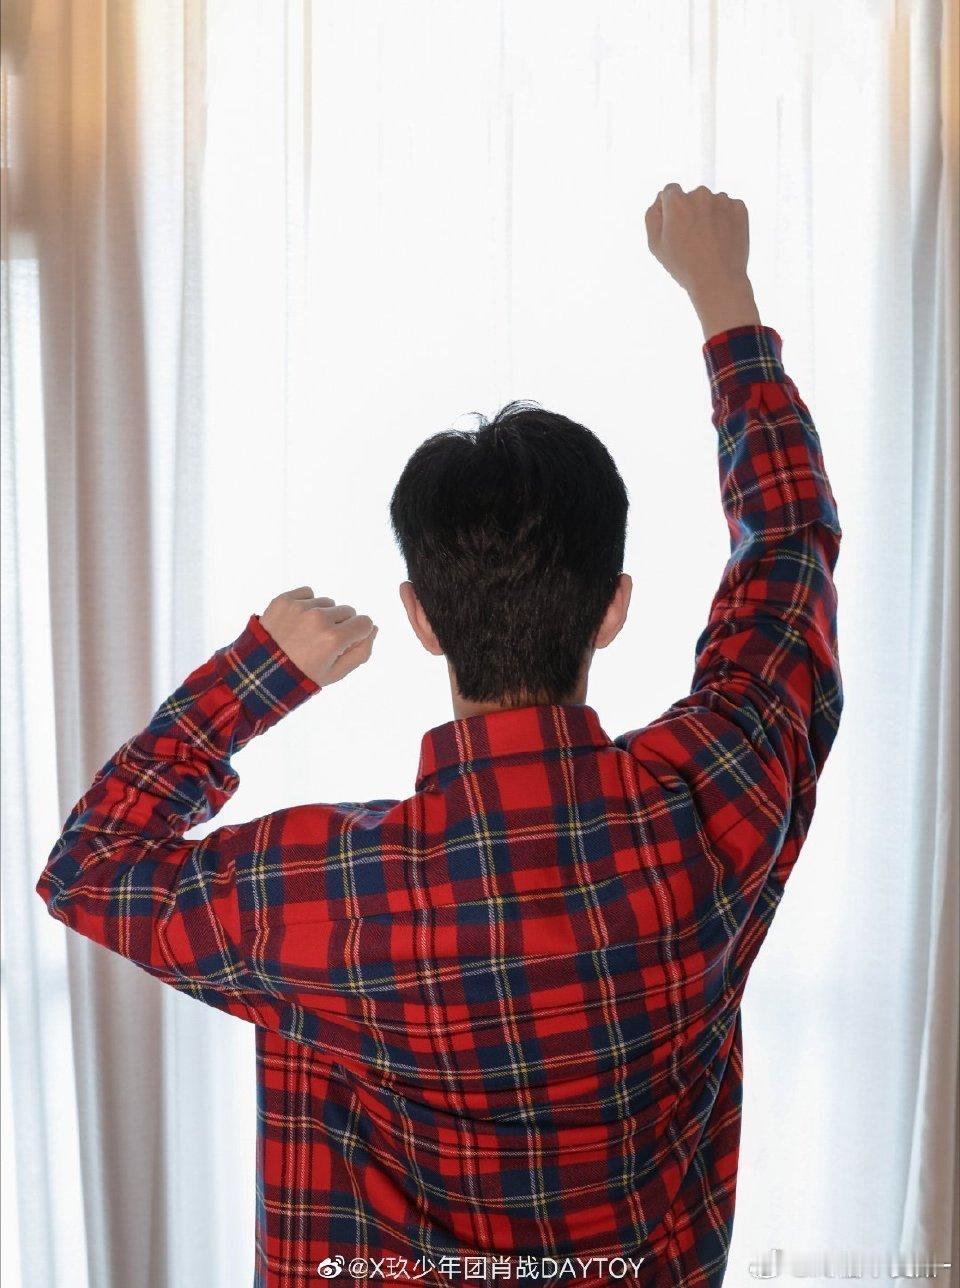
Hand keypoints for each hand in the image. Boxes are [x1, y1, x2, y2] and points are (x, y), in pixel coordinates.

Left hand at [259, 586, 377, 687]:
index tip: (344, 644)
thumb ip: (362, 652)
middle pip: (348, 611)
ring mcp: (300, 607)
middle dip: (340, 624)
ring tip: (306, 633)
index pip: (365, 622)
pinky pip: (308, 593)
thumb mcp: (336, 673)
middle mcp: (319, 619)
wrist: (261, 671)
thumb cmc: (302, 675)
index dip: (357, 634)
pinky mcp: (285, 599)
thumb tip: (374, 628)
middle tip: (322, 642)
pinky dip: (306, 604)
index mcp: (334, 639)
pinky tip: (297, 622)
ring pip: (328, 602)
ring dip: (323, 614)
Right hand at [644, 183, 760, 338]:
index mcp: (677, 201)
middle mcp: (700, 194)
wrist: (719, 280)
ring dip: (710, 216)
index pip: (670, 191)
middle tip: (693, 239)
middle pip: (692, 197)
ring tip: (710, 242)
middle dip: (692, 212)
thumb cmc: (684, 266)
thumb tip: (659, 200)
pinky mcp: (739, 208)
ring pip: (712, 203)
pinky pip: (729, 209)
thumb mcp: (656, 245)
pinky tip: (723, 239)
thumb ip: (653, 216)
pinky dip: (726, 220)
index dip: (671, 210)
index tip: (676, 226)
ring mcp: (722, 200)